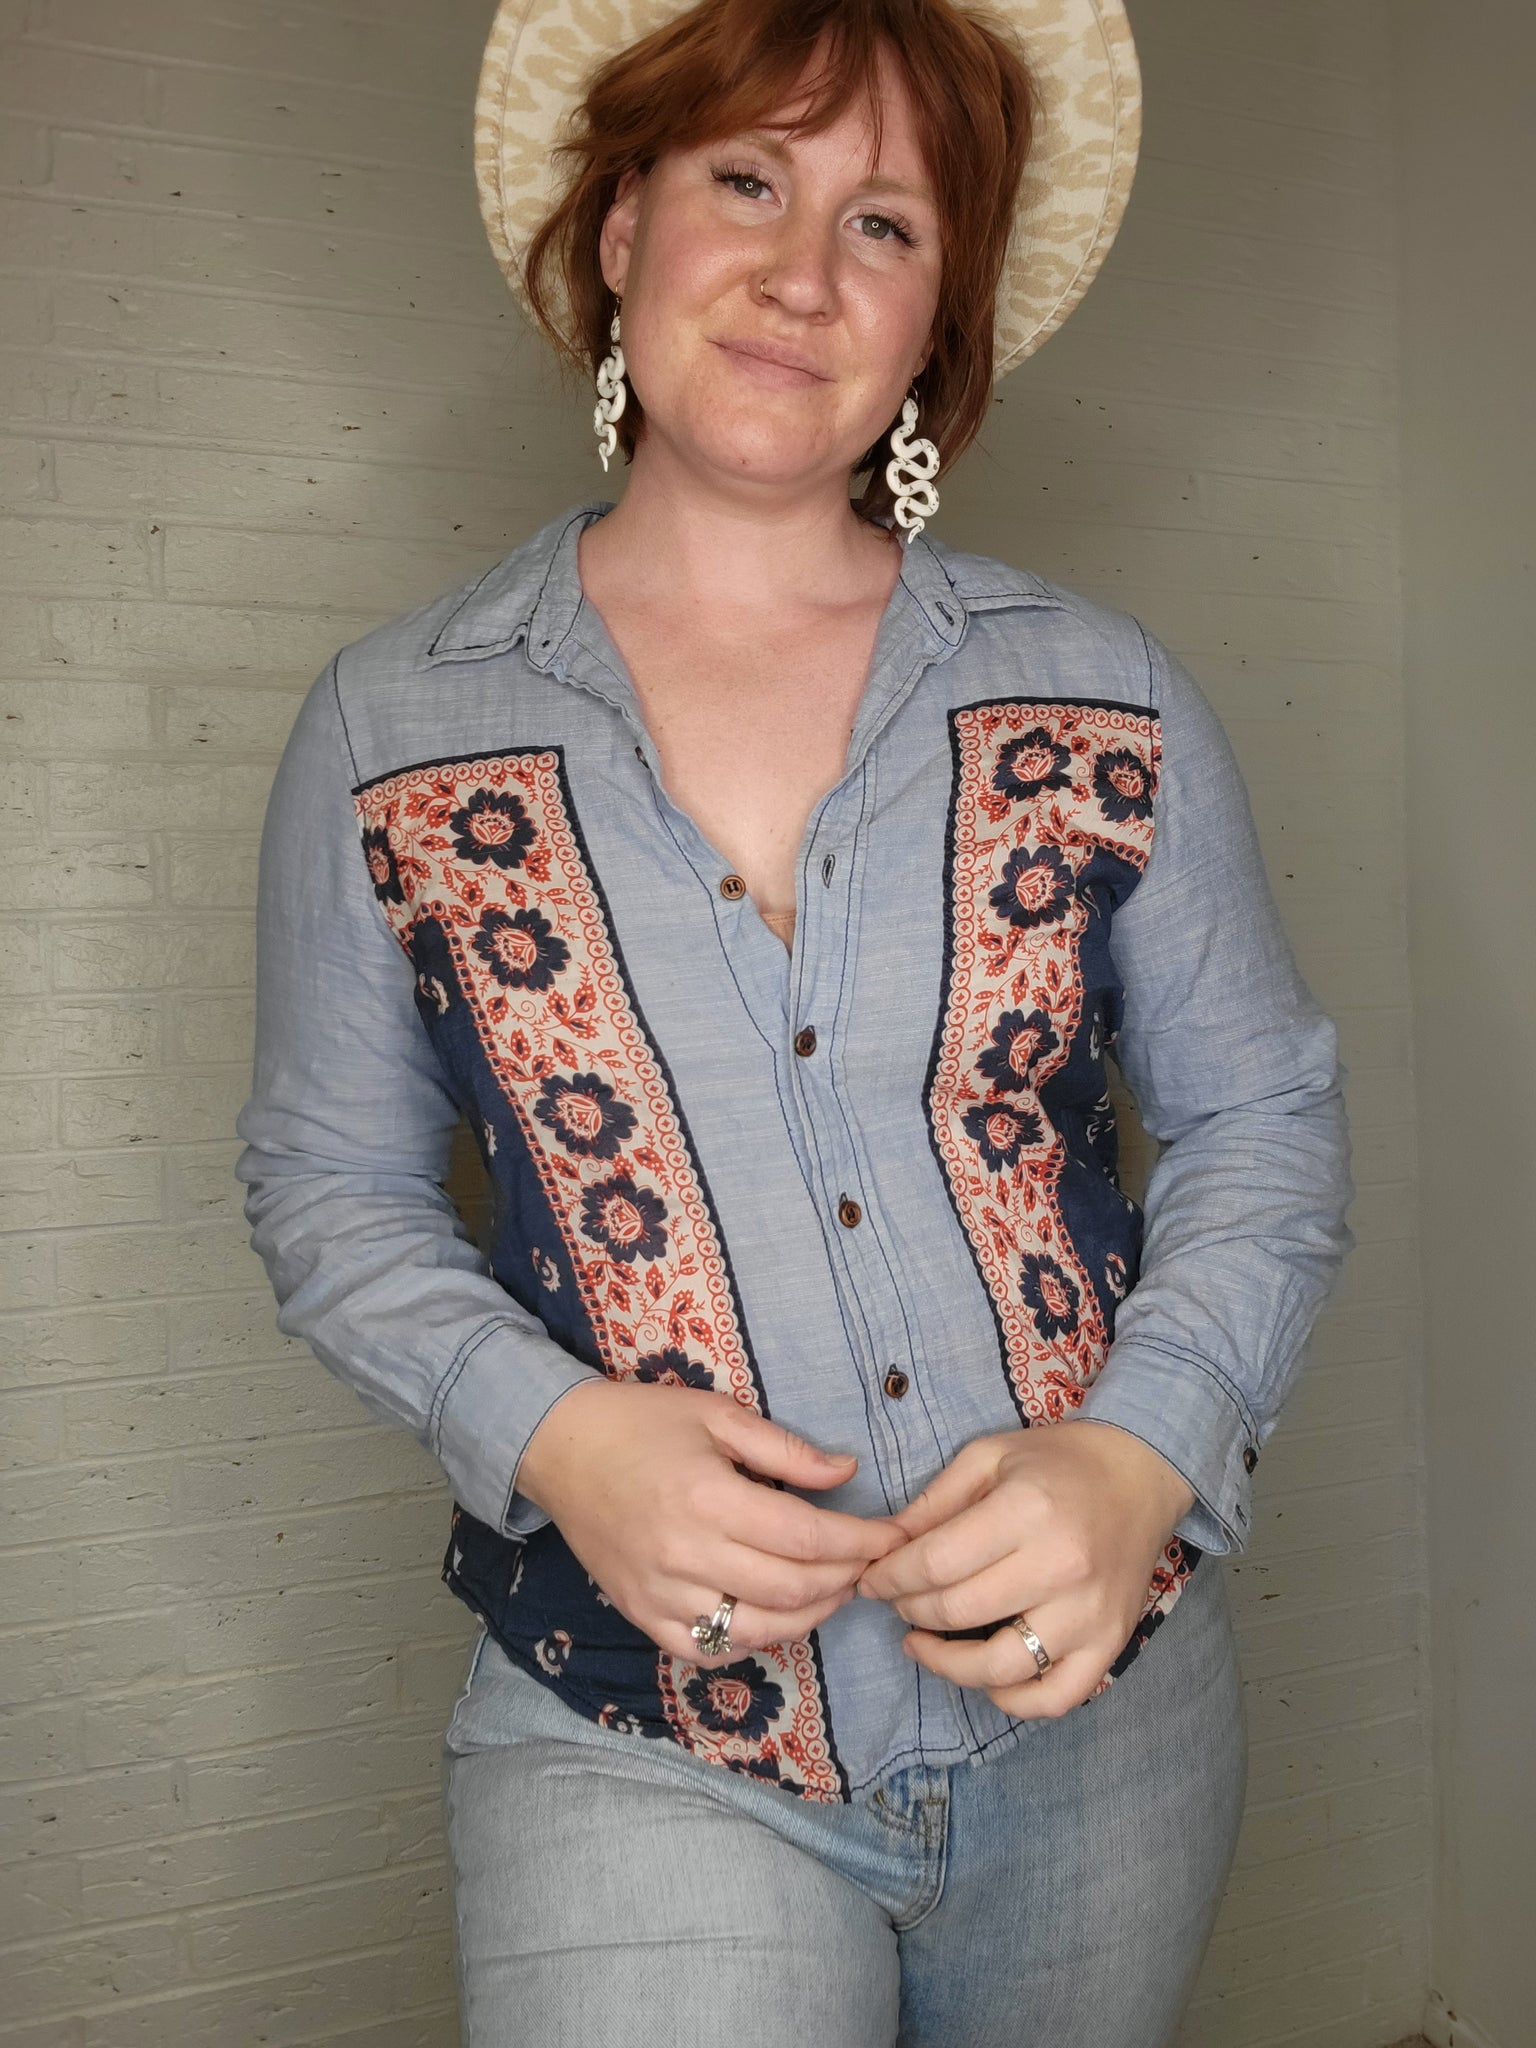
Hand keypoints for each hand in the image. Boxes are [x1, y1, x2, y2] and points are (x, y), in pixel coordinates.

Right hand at [515, 1378, 909, 1664]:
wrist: (559, 1448)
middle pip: (792, 1589)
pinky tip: (775, 1616)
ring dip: (811, 1615)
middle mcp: (686, 1554)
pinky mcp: (641, 1615)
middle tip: (871, 1564)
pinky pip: (708, 1651)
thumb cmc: (642, 1422)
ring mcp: (661, 1594)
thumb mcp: (717, 1414)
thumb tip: (847, 1472)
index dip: (860, 1542)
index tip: (892, 1536)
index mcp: (709, 1497)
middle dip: (846, 1579)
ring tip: (835, 1590)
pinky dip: (753, 1641)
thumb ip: (785, 1448)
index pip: (807, 1538)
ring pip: (758, 1629)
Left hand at [853, 1418, 1196, 1719]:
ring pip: (1000, 1667)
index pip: (936, 1562)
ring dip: (945, 1664)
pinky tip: (983, 1677)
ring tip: (919, 1643)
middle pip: (959, 1612)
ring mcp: (1089, 1613)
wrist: (1141, 1475)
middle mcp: (1061, 1566)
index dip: (890, 1577)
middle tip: (894, 1601)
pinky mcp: (1111, 1644)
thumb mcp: (988, 1456)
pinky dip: (1011, 1700)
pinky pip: (1055, 1698)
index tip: (871, 1579)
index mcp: (1027, 1510)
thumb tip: (882, 1544)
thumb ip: (933, 1501)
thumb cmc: (1058, 1461)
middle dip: (909, 1610)